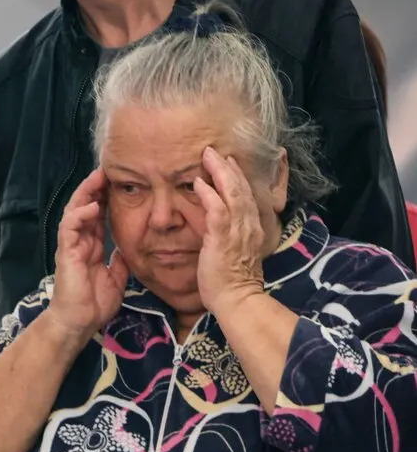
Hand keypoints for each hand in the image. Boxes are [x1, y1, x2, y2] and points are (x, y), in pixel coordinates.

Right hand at [47, 169, 129, 339]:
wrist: (79, 322)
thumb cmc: (94, 304)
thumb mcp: (117, 278)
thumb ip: (120, 262)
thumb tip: (128, 249)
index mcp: (91, 246)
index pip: (98, 215)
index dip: (106, 198)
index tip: (119, 182)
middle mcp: (80, 242)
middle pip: (85, 207)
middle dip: (95, 188)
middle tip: (108, 170)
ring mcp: (71, 246)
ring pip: (75, 211)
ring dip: (85, 194)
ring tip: (98, 178)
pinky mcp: (66, 253)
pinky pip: (70, 228)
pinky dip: (80, 215)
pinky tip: (92, 206)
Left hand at [192, 147, 265, 315]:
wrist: (236, 299)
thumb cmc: (231, 281)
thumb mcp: (234, 252)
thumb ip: (230, 235)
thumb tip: (219, 226)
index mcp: (252, 229)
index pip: (247, 196)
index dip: (238, 178)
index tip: (228, 163)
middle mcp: (249, 226)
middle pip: (241, 189)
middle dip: (228, 168)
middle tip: (215, 152)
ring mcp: (238, 231)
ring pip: (232, 194)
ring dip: (219, 173)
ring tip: (208, 157)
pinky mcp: (223, 239)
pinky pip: (217, 211)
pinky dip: (209, 195)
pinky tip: (199, 183)